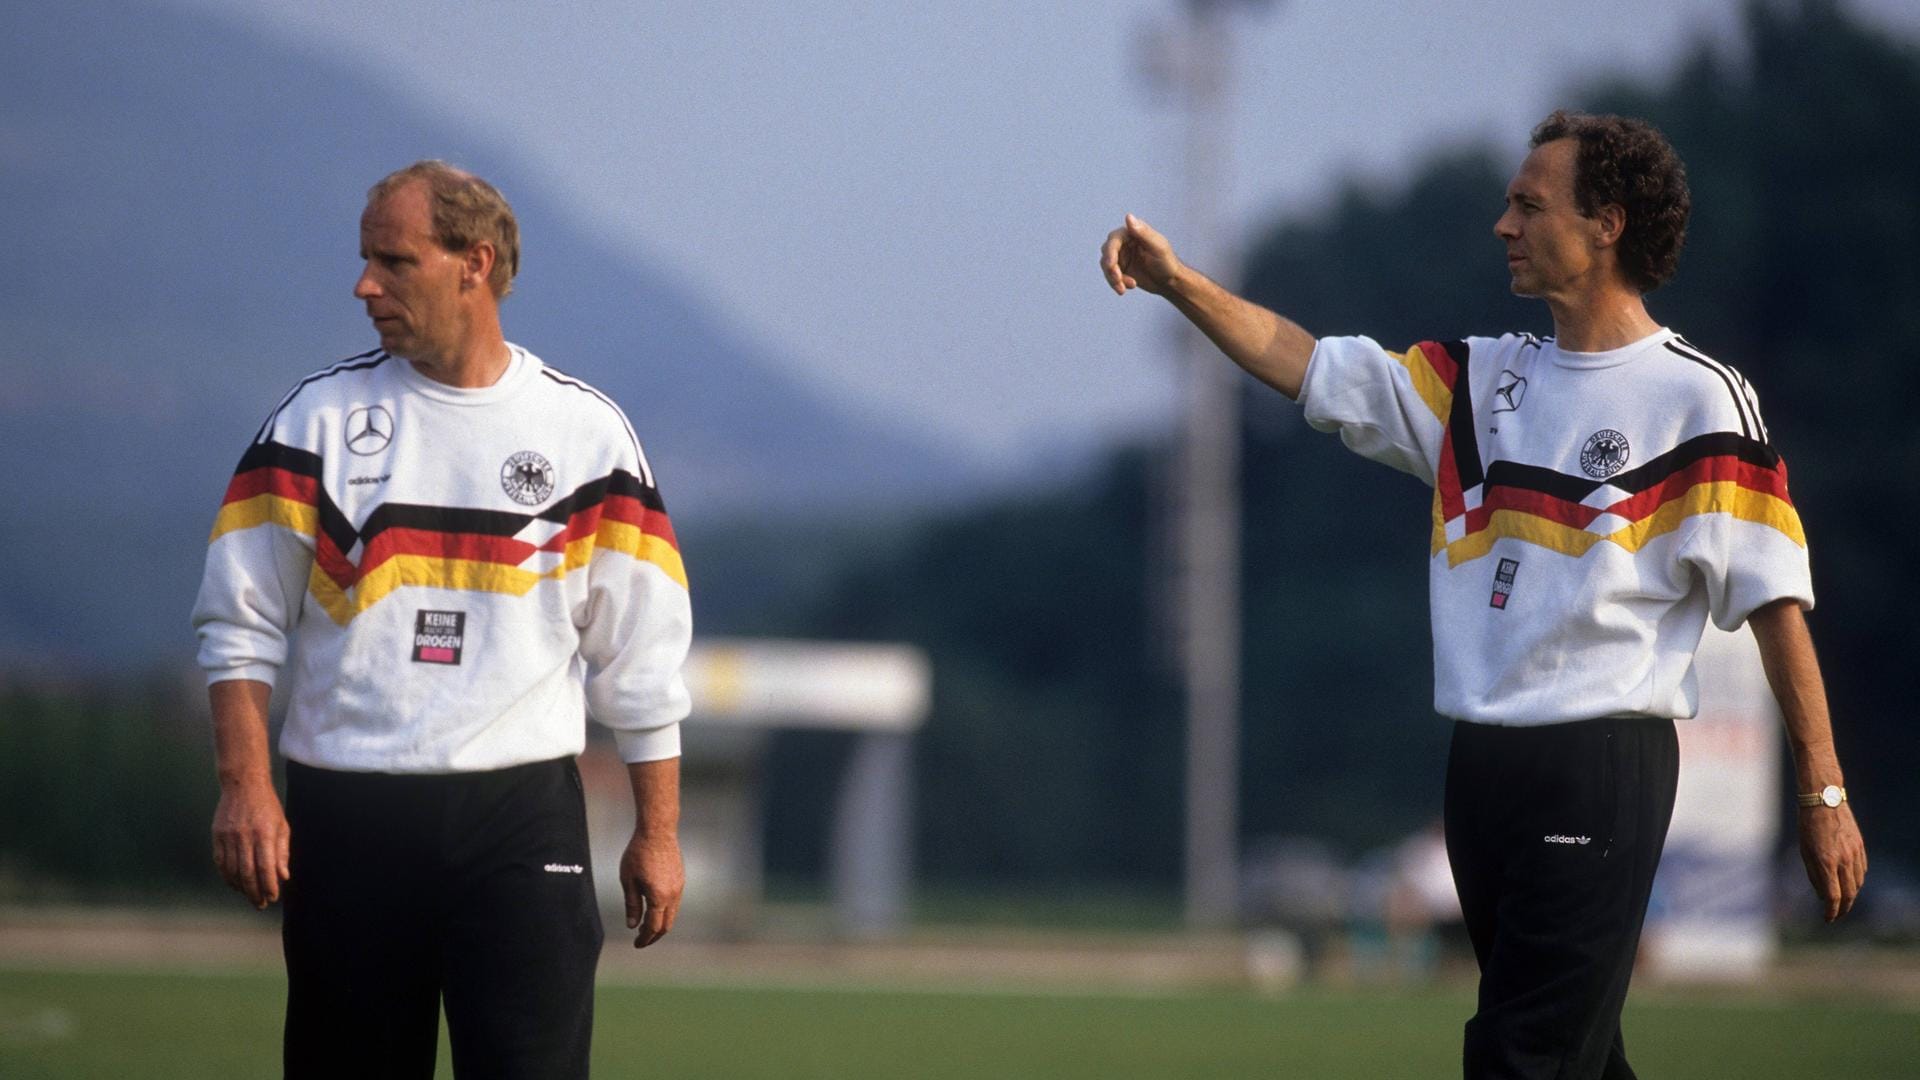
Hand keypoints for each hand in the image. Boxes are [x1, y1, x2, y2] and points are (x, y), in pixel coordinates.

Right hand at [211, 777, 289, 908]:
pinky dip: (227, 876)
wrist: (243, 785)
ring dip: (241, 887)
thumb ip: (282, 852)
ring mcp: (228, 836)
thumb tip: (283, 876)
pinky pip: (220, 862)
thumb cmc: (267, 807)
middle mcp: (245, 836)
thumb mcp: (282, 826)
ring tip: (250, 896)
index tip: (273, 897)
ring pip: (232, 870)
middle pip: (247, 872)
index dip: (268, 885)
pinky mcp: (217, 835)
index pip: (266, 866)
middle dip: (254, 892)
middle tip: (261, 904)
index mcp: (265, 833)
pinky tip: (235, 884)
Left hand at [619, 829, 683, 947]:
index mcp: (659, 897)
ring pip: (673, 914)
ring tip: (646, 925)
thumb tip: (632, 925)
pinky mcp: (681, 879)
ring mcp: (679, 887)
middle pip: (667, 925)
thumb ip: (631, 904)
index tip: (636, 944)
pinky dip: (665, 911)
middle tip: (641, 940)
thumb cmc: (639, 853)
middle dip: (654, 936)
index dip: (645, 938)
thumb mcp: (628, 880)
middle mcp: (673, 895)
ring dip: (661, 923)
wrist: (658, 831)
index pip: (653, 927)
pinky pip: (675, 902)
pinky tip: (654, 908)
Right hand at [1100, 213, 1182, 295]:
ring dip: (1112, 278)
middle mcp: (1124, 243)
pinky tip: (1127, 288)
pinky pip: (1110, 276)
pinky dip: (1116, 284)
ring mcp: (1121, 256)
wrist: (1170, 281)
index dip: (1110, 252)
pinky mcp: (1120, 269)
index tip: (1111, 265)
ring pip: (1106, 266)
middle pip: (1107, 253)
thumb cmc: (1168, 262)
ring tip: (1124, 288)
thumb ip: (1143, 232)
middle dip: (1110, 268)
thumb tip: (1128, 216)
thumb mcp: (1158, 247)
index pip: (1114, 239)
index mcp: (1133, 233)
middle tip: (1118, 279)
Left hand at [1798, 803, 1865, 920]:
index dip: (1831, 911)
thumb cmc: (1808, 826)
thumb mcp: (1804, 851)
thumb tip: (1822, 896)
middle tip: (1836, 915)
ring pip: (1858, 883)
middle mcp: (1843, 860)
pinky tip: (1850, 883)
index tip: (1828, 919)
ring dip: (1851, 895)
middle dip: (1843, 908)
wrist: (1824, 801)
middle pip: (1849, 894)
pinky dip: (1857, 880)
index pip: (1833, 896)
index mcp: (1826, 862)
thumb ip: (1814, 874)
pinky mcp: (1861, 847)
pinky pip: (1862, 870)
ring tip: (1842, 901)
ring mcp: (1855, 853)